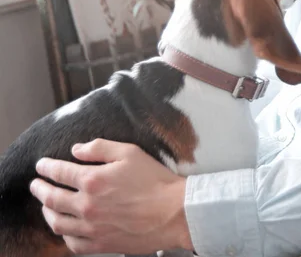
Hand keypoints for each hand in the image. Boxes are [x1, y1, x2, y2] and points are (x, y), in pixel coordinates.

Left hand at [29, 139, 192, 254]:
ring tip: (45, 205)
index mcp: (93, 180)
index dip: (47, 167)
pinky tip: (64, 227)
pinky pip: (72, 243)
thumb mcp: (130, 152)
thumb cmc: (155, 180)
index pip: (60, 172)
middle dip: (40, 189)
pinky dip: (63, 234)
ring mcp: (92, 227)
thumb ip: (100, 147)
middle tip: (35, 184)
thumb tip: (77, 149)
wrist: (173, 211)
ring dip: (46, 212)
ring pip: (57, 222)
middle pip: (52, 198)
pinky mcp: (100, 244)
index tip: (41, 165)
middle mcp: (87, 205)